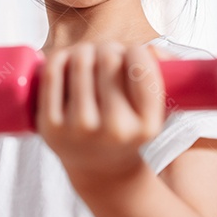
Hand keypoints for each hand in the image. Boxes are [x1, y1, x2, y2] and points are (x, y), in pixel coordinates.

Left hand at [37, 43, 165, 184]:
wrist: (99, 168)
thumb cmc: (129, 127)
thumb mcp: (156, 112)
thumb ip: (165, 75)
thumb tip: (151, 49)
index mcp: (146, 125)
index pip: (141, 69)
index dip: (135, 51)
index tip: (131, 53)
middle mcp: (114, 129)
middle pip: (109, 59)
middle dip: (108, 48)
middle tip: (107, 54)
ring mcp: (80, 129)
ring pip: (81, 61)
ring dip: (84, 49)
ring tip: (88, 57)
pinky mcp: (51, 126)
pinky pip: (52, 75)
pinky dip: (59, 57)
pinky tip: (66, 59)